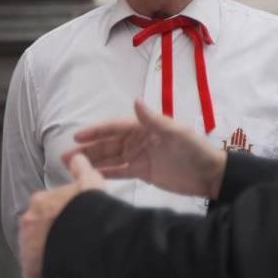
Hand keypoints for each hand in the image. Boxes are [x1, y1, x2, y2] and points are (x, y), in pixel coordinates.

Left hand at [19, 154, 104, 277]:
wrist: (89, 241)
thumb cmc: (92, 212)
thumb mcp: (91, 185)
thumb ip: (83, 170)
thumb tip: (78, 155)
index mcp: (40, 202)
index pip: (45, 211)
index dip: (59, 221)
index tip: (72, 229)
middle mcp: (29, 223)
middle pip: (38, 233)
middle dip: (49, 241)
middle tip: (69, 251)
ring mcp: (28, 247)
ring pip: (34, 256)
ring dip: (46, 262)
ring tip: (65, 270)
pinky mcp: (31, 270)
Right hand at [63, 99, 226, 198]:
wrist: (212, 175)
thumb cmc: (196, 150)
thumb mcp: (176, 132)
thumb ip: (154, 119)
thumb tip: (135, 101)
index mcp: (143, 127)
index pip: (113, 128)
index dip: (95, 131)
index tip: (77, 136)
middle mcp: (136, 140)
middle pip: (106, 144)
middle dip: (86, 149)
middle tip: (65, 155)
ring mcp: (137, 156)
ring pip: (108, 158)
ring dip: (91, 161)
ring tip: (70, 165)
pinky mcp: (141, 172)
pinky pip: (118, 172)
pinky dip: (104, 173)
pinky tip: (90, 175)